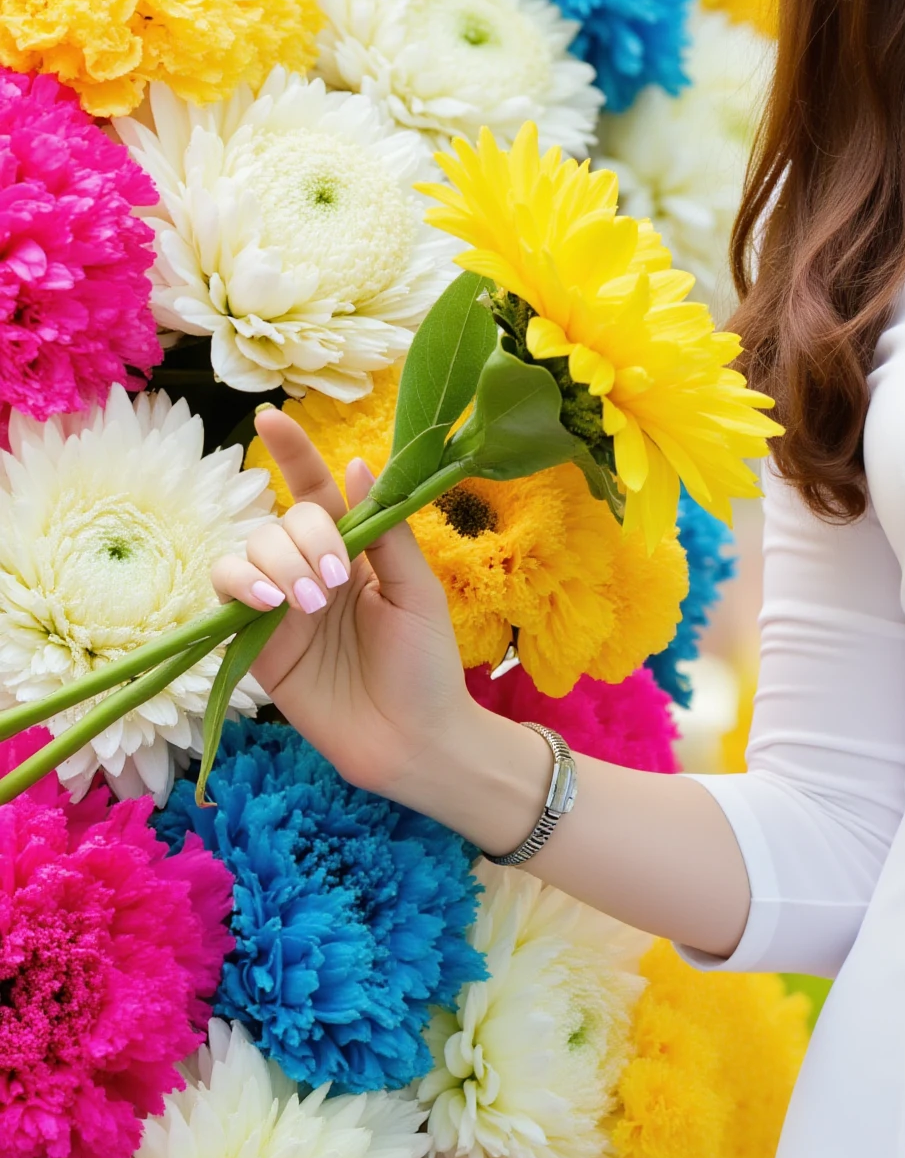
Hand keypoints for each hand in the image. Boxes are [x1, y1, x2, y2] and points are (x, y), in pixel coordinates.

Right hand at [210, 405, 481, 804]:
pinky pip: (225, 594)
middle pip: (282, 522)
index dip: (293, 453)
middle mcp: (311, 572)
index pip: (316, 491)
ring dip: (275, 563)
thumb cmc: (427, 666)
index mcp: (356, 553)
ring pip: (247, 551)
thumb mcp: (418, 591)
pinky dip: (239, 585)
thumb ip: (386, 531)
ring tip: (310, 602)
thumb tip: (356, 463)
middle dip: (304, 538)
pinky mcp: (256, 643)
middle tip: (336, 581)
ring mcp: (280, 607)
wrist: (414, 739)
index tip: (271, 417)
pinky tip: (271, 603)